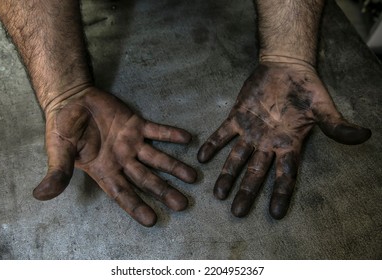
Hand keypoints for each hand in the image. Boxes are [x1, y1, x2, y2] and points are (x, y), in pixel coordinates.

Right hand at [33, 87, 196, 226]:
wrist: (72, 100)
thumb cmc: (62, 127)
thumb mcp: (59, 150)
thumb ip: (58, 171)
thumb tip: (41, 195)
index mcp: (104, 171)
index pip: (122, 193)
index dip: (136, 207)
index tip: (152, 220)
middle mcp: (122, 160)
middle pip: (146, 179)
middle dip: (164, 191)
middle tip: (183, 204)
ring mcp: (132, 143)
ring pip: (157, 158)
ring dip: (174, 166)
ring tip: (193, 176)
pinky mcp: (137, 124)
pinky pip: (157, 131)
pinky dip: (171, 134)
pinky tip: (187, 138)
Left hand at [198, 62, 370, 218]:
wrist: (285, 66)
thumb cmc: (306, 88)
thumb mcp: (322, 107)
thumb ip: (336, 125)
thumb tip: (363, 135)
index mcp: (288, 144)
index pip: (285, 174)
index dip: (281, 194)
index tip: (276, 214)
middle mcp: (267, 143)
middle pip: (256, 172)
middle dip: (247, 191)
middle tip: (237, 212)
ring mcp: (250, 131)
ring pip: (237, 157)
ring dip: (227, 174)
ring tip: (218, 193)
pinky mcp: (237, 117)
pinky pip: (222, 133)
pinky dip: (213, 144)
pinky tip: (202, 157)